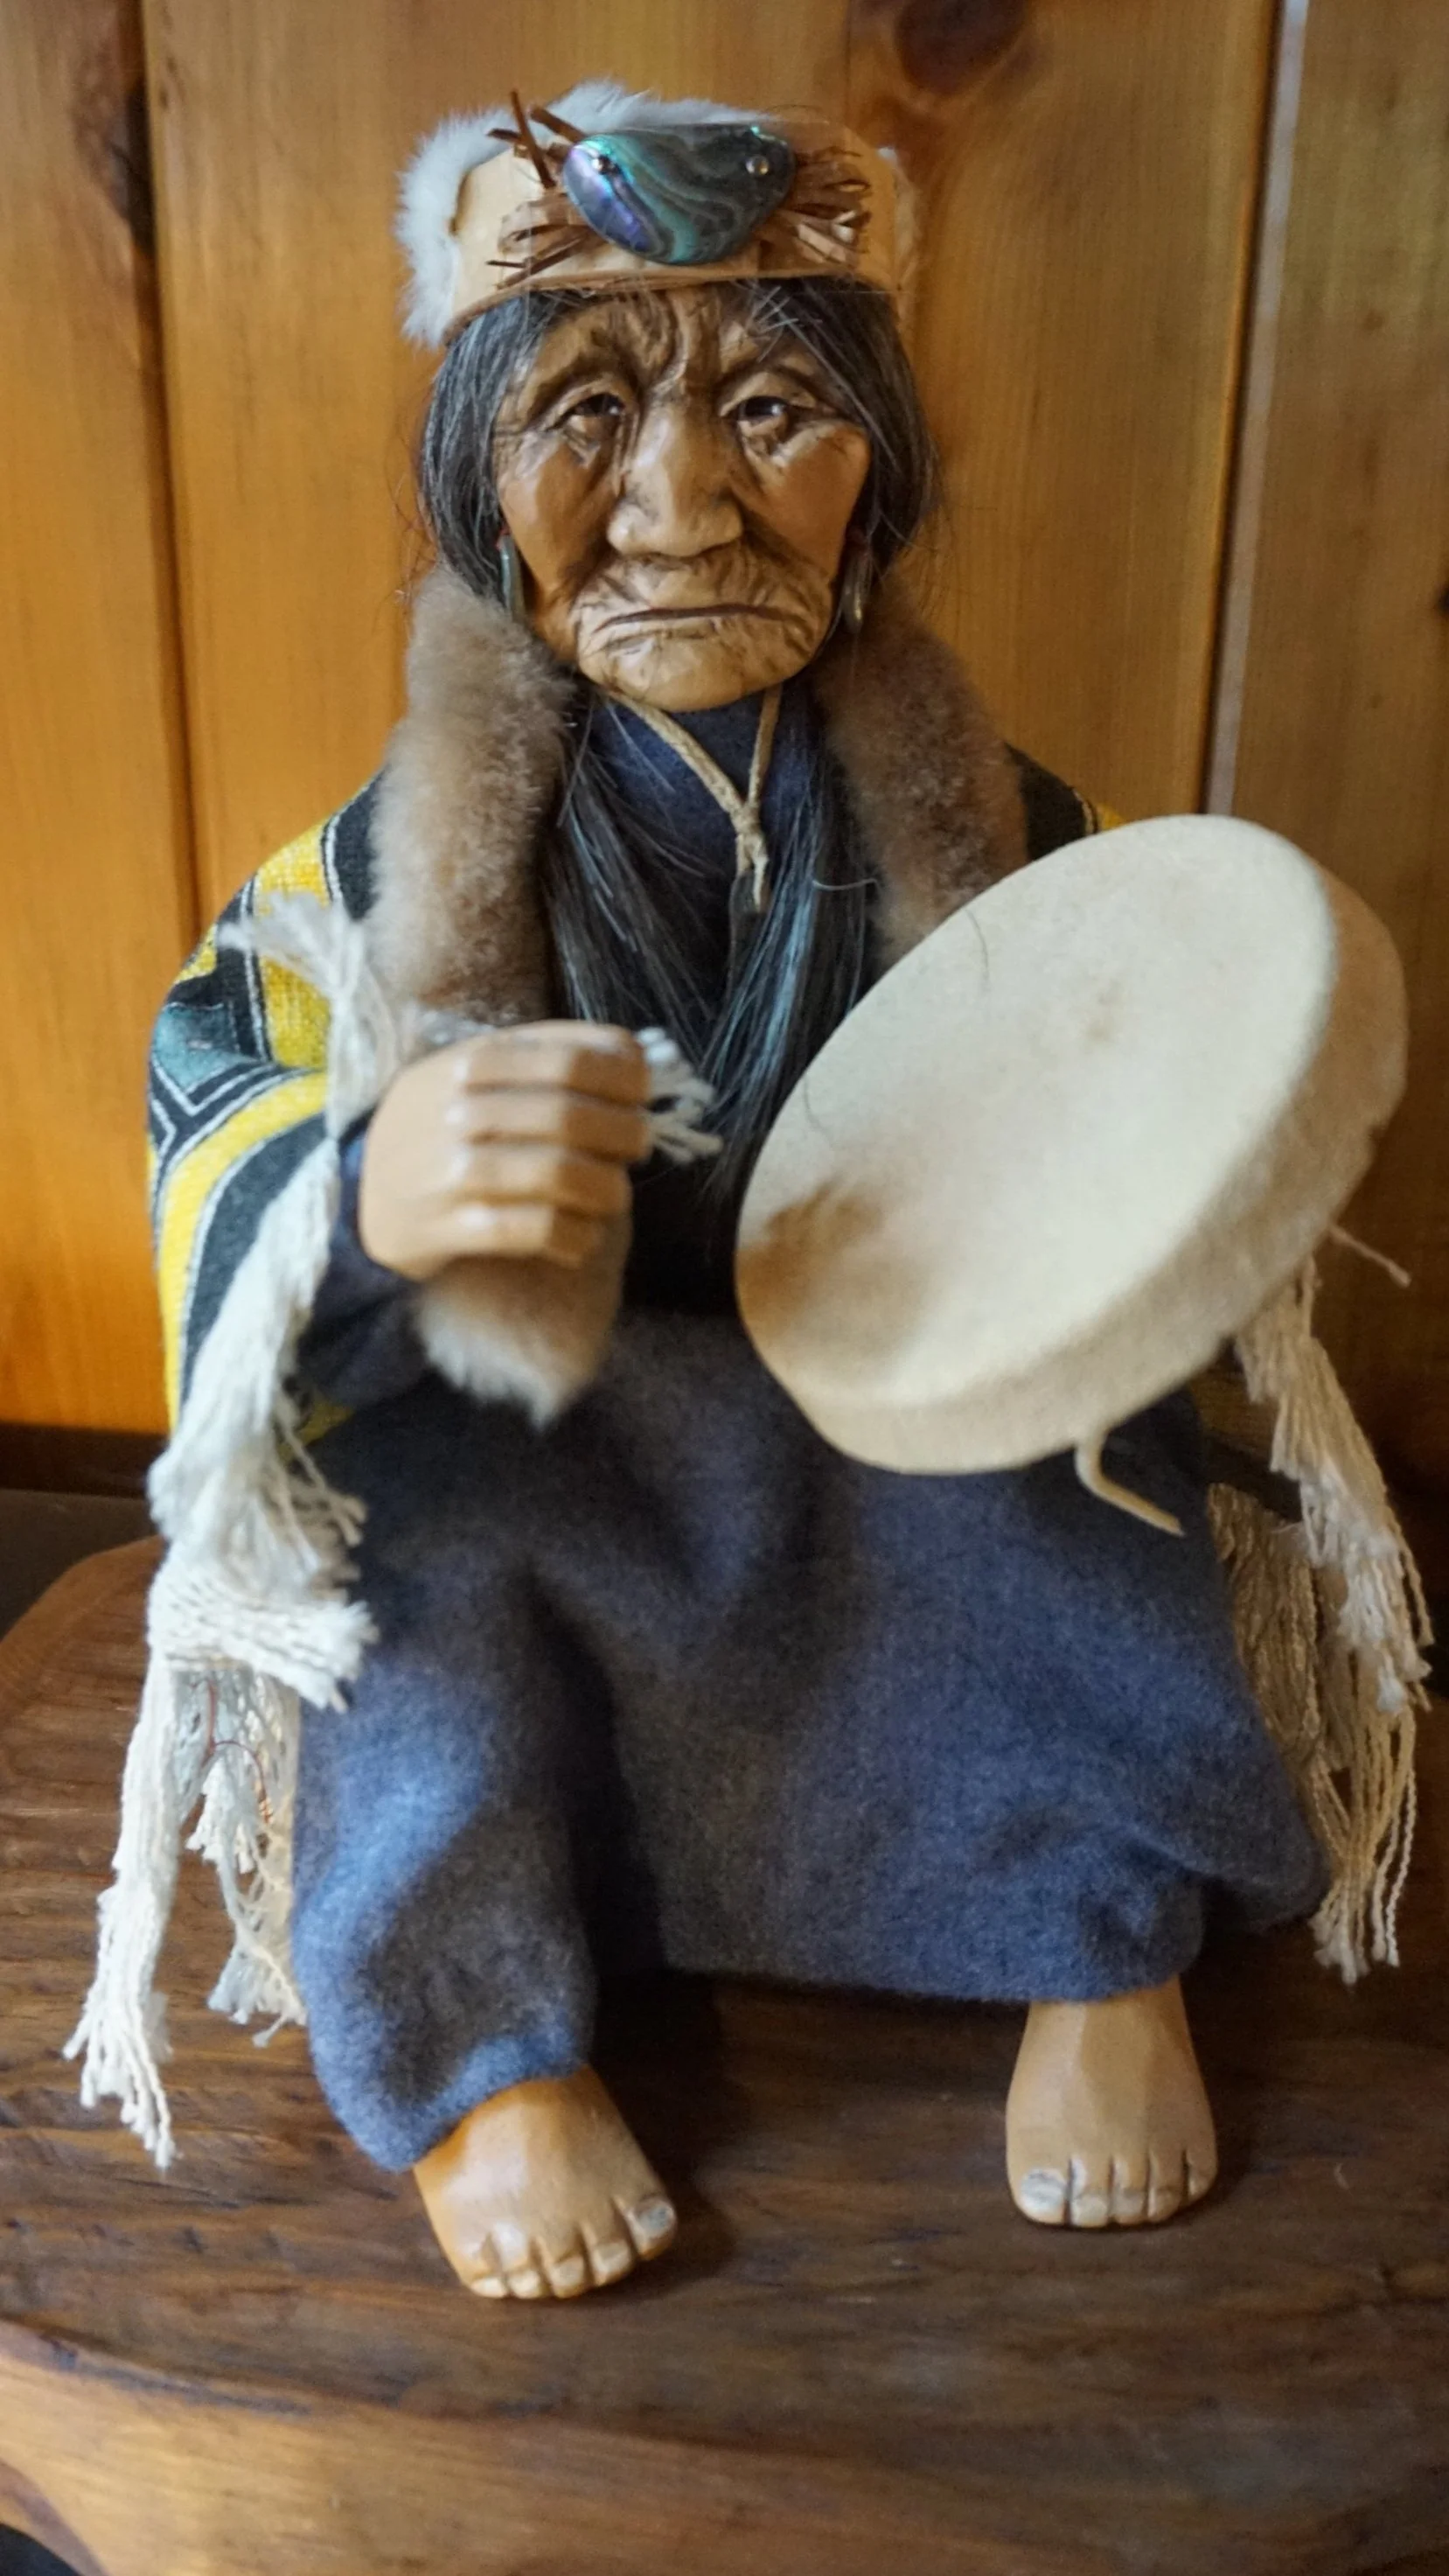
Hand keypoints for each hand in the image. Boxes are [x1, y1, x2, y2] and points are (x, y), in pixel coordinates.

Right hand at [358, 1023, 651, 1279]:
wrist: (357, 1197)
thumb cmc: (438, 1130)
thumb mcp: (473, 1075)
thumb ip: (544, 1058)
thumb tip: (637, 1058)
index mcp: (470, 1062)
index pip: (566, 1059)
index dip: (622, 1077)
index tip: (642, 1093)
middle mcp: (456, 1111)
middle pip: (568, 1116)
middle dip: (622, 1134)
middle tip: (637, 1147)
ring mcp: (447, 1171)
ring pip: (555, 1176)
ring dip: (604, 1190)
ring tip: (612, 1196)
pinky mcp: (445, 1228)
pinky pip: (530, 1231)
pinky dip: (572, 1237)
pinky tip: (581, 1237)